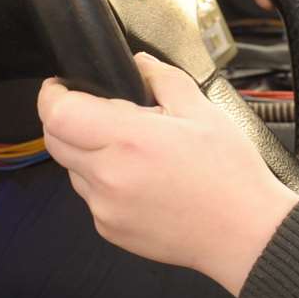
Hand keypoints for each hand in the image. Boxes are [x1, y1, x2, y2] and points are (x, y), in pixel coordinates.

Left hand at [37, 53, 298, 295]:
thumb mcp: (203, 111)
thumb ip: (162, 78)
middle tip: (99, 113)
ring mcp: (105, 207)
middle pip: (55, 140)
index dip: (53, 94)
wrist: (245, 234)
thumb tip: (138, 63)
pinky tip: (140, 180)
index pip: (58, 113)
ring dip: (87, 153)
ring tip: (132, 152)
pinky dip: (104, 183)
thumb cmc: (230, 176)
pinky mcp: (109, 229)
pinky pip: (90, 197)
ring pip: (72, 169)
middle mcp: (109, 176)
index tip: (62, 86)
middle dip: (66, 120)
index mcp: (130, 139)